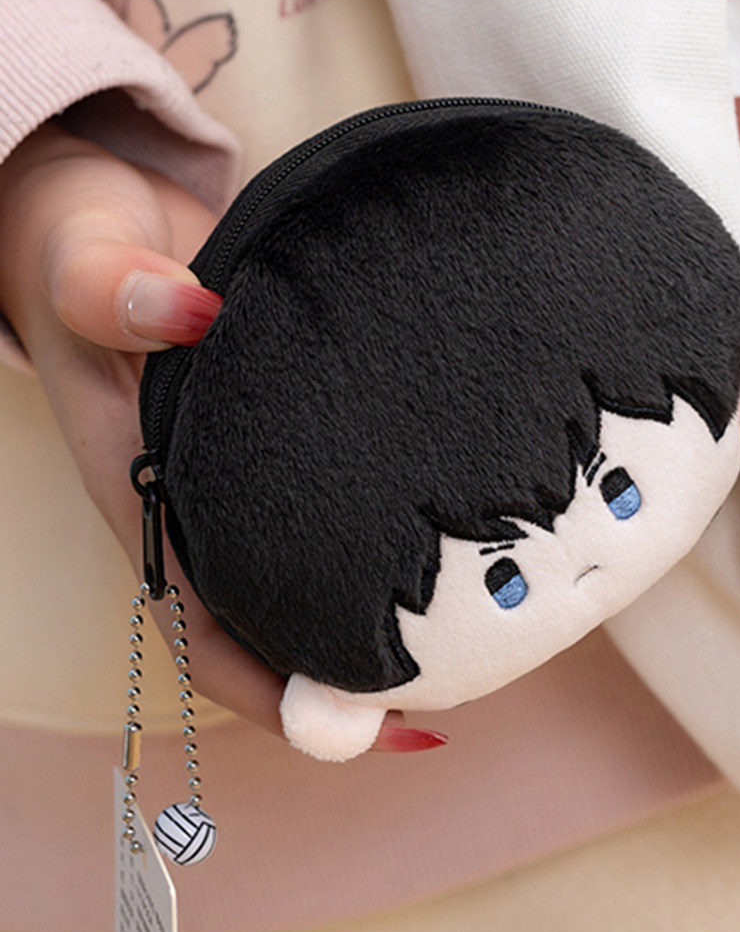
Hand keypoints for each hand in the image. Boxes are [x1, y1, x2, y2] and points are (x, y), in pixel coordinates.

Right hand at [0, 116, 442, 752]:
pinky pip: (332, 499)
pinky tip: (455, 546)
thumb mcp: (80, 258)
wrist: (94, 200)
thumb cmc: (75, 239)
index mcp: (138, 480)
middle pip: (266, 612)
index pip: (197, 612)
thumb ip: (114, 287)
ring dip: (371, 620)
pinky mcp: (285, 429)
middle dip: (339, 675)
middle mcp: (195, 491)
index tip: (347, 731)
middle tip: (441, 709)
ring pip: (305, 566)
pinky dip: (382, 535)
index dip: (264, 682)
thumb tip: (191, 309)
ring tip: (473, 654)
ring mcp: (242, 466)